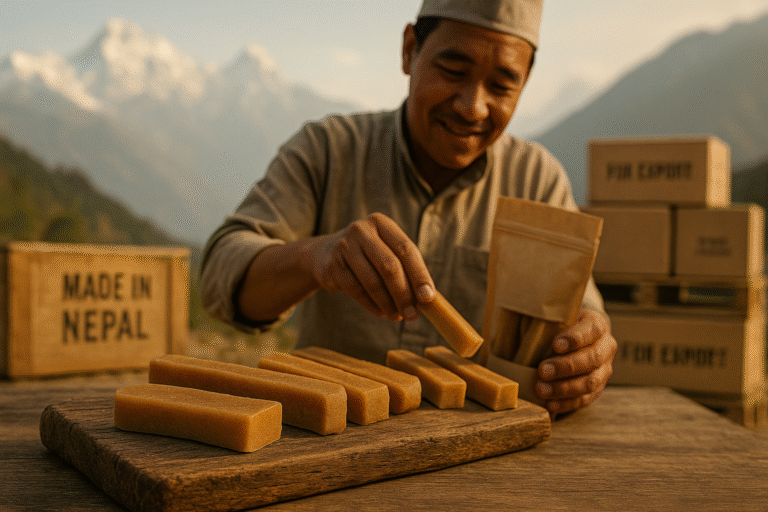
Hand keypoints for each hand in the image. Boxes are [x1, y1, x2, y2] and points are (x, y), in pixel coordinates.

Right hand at [307, 212, 435, 320]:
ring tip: (398, 316)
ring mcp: (344, 247)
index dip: (419, 275)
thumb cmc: (367, 255)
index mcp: (381, 223)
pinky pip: (357, 290)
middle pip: (389, 266)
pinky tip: (382, 312)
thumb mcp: (385, 251)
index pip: (406, 249)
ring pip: (373, 281)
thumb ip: (405, 268)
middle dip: (404, 294)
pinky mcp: (332, 266)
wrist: (324, 254)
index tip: (428, 298)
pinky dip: (372, 305)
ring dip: (388, 303)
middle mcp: (362, 230)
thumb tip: (427, 298)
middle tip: (413, 315)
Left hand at [534, 309, 616, 416]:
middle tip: (543, 370)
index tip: (556, 345)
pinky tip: (550, 404)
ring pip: (591, 382)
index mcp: (597, 325)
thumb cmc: (562, 326)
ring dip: (565, 388)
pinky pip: (585, 399)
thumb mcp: (558, 317)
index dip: (575, 338)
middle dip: (566, 366)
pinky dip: (567, 403)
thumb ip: (548, 320)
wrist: (578, 338)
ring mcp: (604, 369)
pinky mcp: (598, 388)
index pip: (592, 330)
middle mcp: (606, 347)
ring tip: (542, 390)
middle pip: (592, 359)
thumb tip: (524, 321)